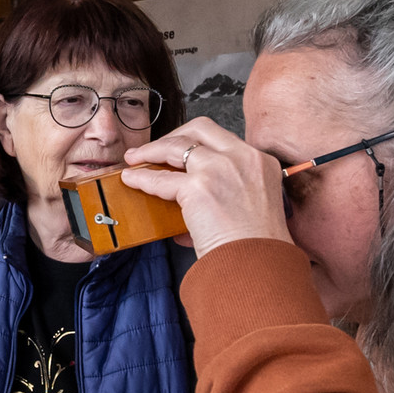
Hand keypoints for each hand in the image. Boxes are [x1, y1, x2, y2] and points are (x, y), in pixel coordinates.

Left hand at [121, 117, 287, 258]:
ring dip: (151, 151)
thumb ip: (229, 195)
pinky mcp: (199, 187)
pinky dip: (143, 178)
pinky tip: (132, 179)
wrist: (258, 264)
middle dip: (173, 135)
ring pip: (176, 146)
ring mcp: (220, 168)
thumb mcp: (254, 208)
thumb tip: (192, 206)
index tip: (182, 149)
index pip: (223, 139)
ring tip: (136, 159)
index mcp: (261, 162)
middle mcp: (242, 158)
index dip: (197, 142)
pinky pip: (161, 178)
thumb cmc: (258, 247)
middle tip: (157, 149)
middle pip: (200, 128)